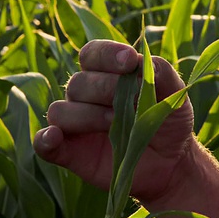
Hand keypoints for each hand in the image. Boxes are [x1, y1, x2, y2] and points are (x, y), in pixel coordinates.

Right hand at [33, 40, 194, 201]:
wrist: (170, 163)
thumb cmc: (168, 123)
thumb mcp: (175, 96)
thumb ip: (161, 73)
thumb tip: (139, 61)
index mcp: (105, 74)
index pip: (92, 54)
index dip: (106, 55)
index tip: (129, 62)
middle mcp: (84, 96)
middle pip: (77, 83)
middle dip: (103, 89)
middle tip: (130, 106)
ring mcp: (74, 125)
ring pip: (60, 111)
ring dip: (87, 116)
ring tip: (115, 125)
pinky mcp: (68, 152)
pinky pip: (43, 143)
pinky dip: (45, 139)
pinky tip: (55, 138)